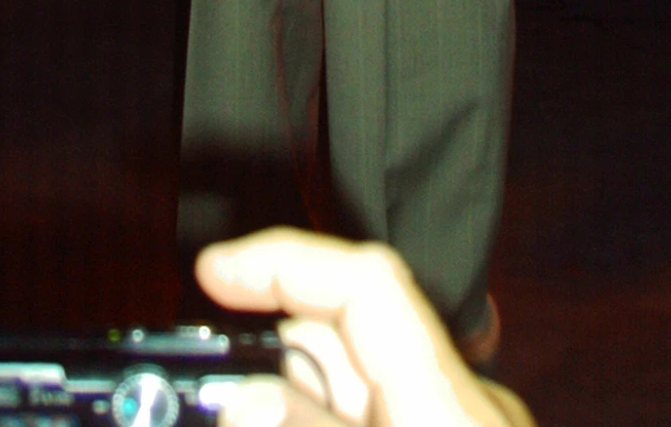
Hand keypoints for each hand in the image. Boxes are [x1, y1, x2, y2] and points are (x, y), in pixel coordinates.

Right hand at [197, 229, 533, 426]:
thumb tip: (239, 394)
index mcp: (449, 405)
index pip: (367, 282)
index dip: (284, 260)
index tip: (212, 269)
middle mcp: (469, 408)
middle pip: (352, 338)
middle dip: (268, 351)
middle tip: (201, 382)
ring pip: (360, 387)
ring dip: (290, 395)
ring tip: (234, 407)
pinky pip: (383, 414)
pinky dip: (329, 417)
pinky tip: (292, 423)